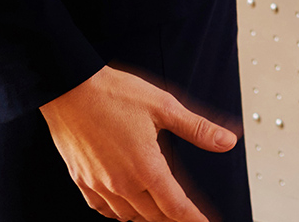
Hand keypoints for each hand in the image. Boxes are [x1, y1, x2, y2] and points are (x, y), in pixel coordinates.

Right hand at [41, 66, 236, 220]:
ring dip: (148, 217)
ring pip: (128, 216)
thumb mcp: (165, 106)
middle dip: (173, 218)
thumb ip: (197, 128)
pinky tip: (127, 205)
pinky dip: (119, 213)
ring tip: (162, 211)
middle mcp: (121, 183)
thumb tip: (227, 141)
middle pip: (153, 216)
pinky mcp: (82, 181)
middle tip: (187, 216)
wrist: (71, 89)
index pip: (175, 206)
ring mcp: (98, 185)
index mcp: (145, 167)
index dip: (193, 218)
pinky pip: (103, 210)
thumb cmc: (115, 94)